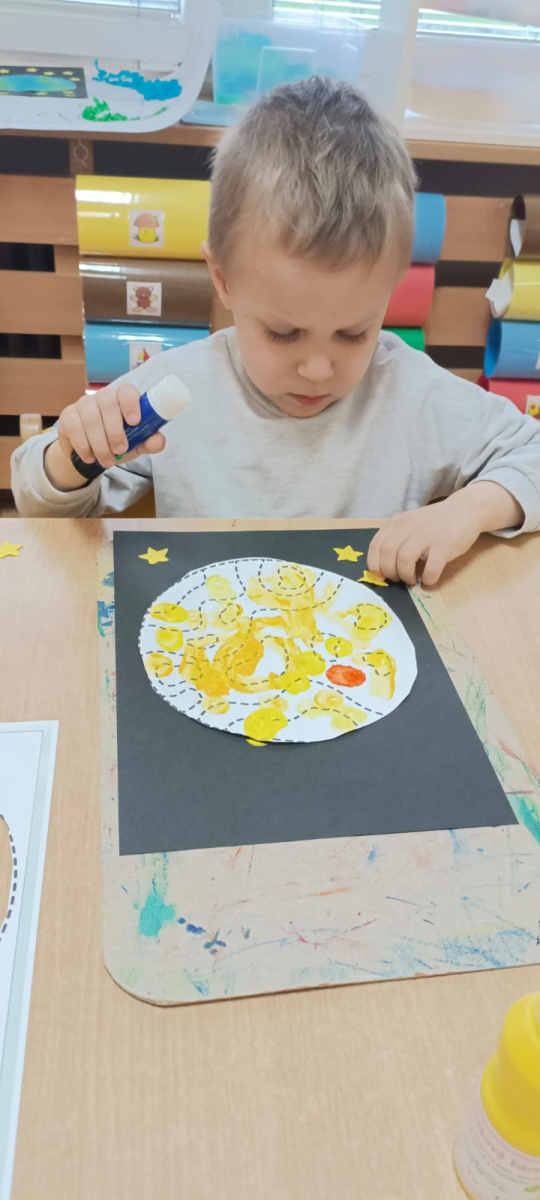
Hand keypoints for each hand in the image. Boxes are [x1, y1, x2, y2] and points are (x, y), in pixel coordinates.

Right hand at [44, 383, 165, 490]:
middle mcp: (103, 397)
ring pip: (91, 418)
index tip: (134, 422)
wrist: (89, 452)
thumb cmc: (116, 442)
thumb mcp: (135, 444)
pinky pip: (74, 427)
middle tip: (120, 450)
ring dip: (100, 443)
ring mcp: (84, 404)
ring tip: (107, 460)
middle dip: (115, 431)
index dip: (131, 403)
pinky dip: (83, 445)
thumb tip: (159, 440)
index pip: (127, 391)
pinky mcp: (68, 415)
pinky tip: (90, 457)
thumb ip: (149, 442)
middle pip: (108, 403)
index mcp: (122, 399)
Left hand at [368, 488, 504, 586]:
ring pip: (404, 560)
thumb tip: (382, 568)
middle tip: (399, 579)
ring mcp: (427, 535)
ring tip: (412, 579)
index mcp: (397, 522)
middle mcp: (408, 526)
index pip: (375, 546)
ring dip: (406, 576)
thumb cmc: (434, 523)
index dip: (374, 565)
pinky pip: (430, 569)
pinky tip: (429, 578)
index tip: (381, 576)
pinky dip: (427, 579)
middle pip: (387, 554)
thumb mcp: (409, 524)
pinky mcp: (444, 545)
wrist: (464, 510)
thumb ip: (395, 539)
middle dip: (390, 573)